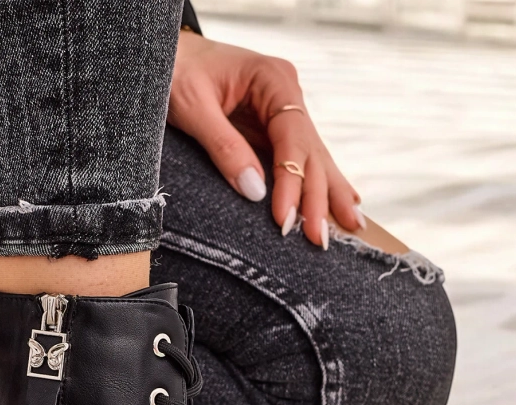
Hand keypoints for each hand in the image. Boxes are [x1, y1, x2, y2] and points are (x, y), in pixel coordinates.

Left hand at [169, 32, 363, 247]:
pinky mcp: (273, 128)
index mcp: (271, 79)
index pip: (291, 137)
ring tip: (352, 226)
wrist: (163, 54)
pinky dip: (319, 183)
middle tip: (320, 238)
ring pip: (313, 157)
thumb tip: (255, 190)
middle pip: (310, 151)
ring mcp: (284, 111)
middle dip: (317, 197)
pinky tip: (344, 203)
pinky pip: (300, 160)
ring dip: (329, 194)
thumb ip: (223, 146)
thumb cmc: (175, 71)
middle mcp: (286, 93)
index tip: (285, 218)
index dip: (292, 180)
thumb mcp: (192, 107)